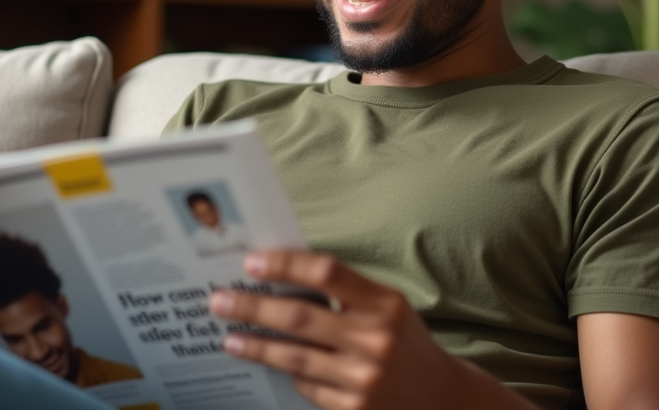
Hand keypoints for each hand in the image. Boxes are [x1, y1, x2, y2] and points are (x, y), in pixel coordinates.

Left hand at [209, 250, 523, 409]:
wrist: (439, 397)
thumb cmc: (402, 339)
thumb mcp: (386, 306)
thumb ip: (344, 292)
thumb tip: (280, 274)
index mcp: (385, 302)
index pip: (326, 272)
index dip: (286, 264)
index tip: (250, 263)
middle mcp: (377, 339)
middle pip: (300, 317)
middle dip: (253, 307)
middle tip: (219, 300)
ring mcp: (365, 378)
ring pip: (294, 358)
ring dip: (256, 346)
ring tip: (229, 337)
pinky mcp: (354, 409)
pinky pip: (307, 387)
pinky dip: (290, 374)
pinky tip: (271, 363)